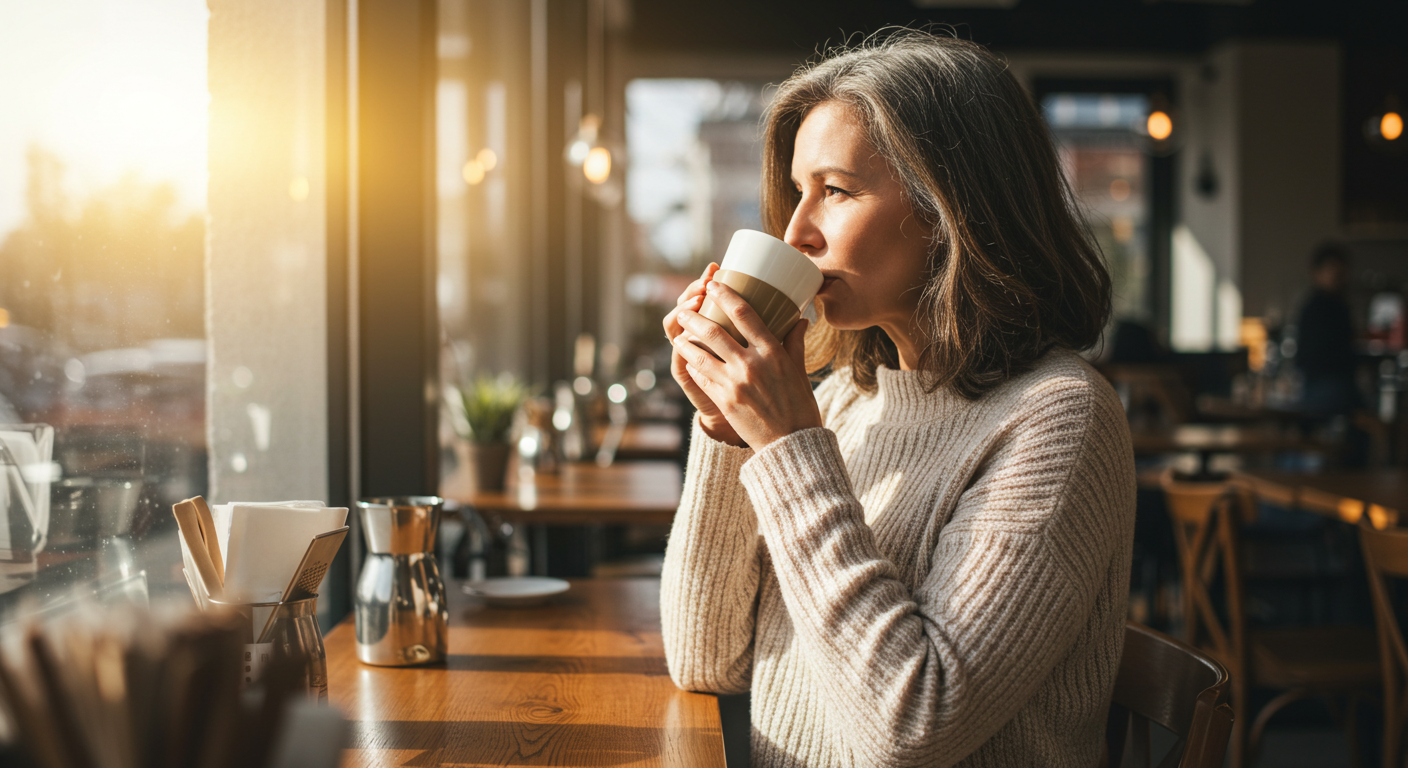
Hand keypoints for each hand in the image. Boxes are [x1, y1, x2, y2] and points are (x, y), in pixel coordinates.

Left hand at [670, 280, 821, 448]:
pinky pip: (702, 377)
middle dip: (695, 316)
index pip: (745, 314)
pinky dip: (694, 365)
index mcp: (773, 352)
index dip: (726, 295)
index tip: (714, 284)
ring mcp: (735, 384)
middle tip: (686, 309)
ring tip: (680, 333)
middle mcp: (752, 364)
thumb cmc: (799, 407)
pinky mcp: (724, 401)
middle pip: (715, 331)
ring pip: (701, 354)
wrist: (791, 444)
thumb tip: (800, 319)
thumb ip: (795, 343)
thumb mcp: (800, 371)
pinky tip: (688, 359)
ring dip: (686, 340)